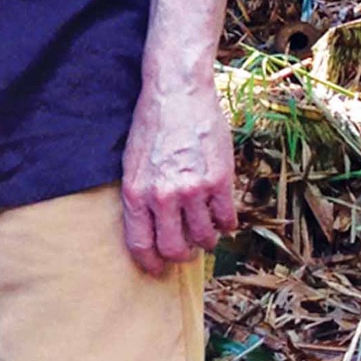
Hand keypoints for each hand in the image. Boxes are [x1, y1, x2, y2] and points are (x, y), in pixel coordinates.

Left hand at [120, 71, 237, 277]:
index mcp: (136, 193)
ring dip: (207, 238)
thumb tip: (151, 231)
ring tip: (205, 225)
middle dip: (182, 255)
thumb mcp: (132, 162)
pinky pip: (227, 220)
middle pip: (175, 251)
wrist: (177, 92)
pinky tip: (221, 211)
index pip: (141, 246)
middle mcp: (163, 196)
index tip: (159, 269)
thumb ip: (140, 197)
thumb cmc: (151, 124)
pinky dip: (226, 222)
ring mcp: (193, 190)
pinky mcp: (220, 180)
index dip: (151, 263)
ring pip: (205, 239)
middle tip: (188, 248)